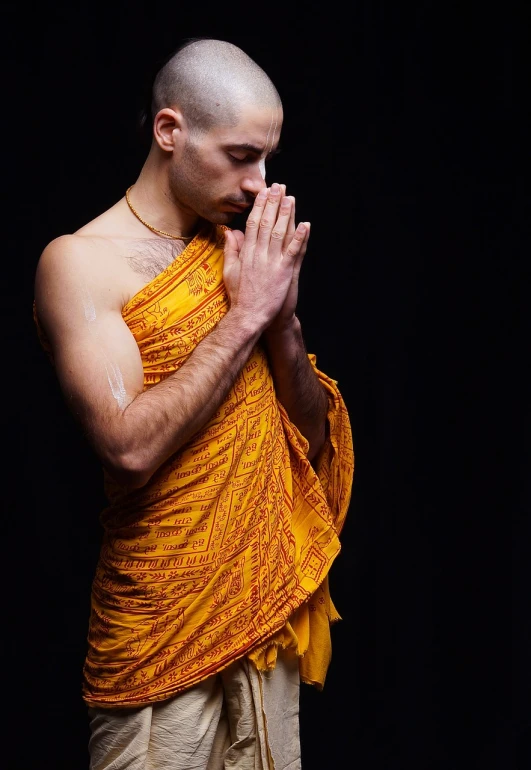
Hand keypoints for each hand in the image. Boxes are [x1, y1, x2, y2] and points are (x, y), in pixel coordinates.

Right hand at [223, 183, 309, 333]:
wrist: (248, 316)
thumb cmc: (239, 296)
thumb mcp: (229, 271)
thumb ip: (231, 250)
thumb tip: (230, 232)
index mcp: (246, 253)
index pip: (252, 224)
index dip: (259, 206)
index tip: (264, 193)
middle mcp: (258, 254)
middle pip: (265, 223)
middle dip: (273, 204)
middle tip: (279, 187)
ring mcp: (271, 263)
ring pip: (279, 233)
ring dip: (285, 215)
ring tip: (291, 199)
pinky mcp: (283, 272)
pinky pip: (293, 252)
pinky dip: (299, 238)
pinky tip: (305, 225)